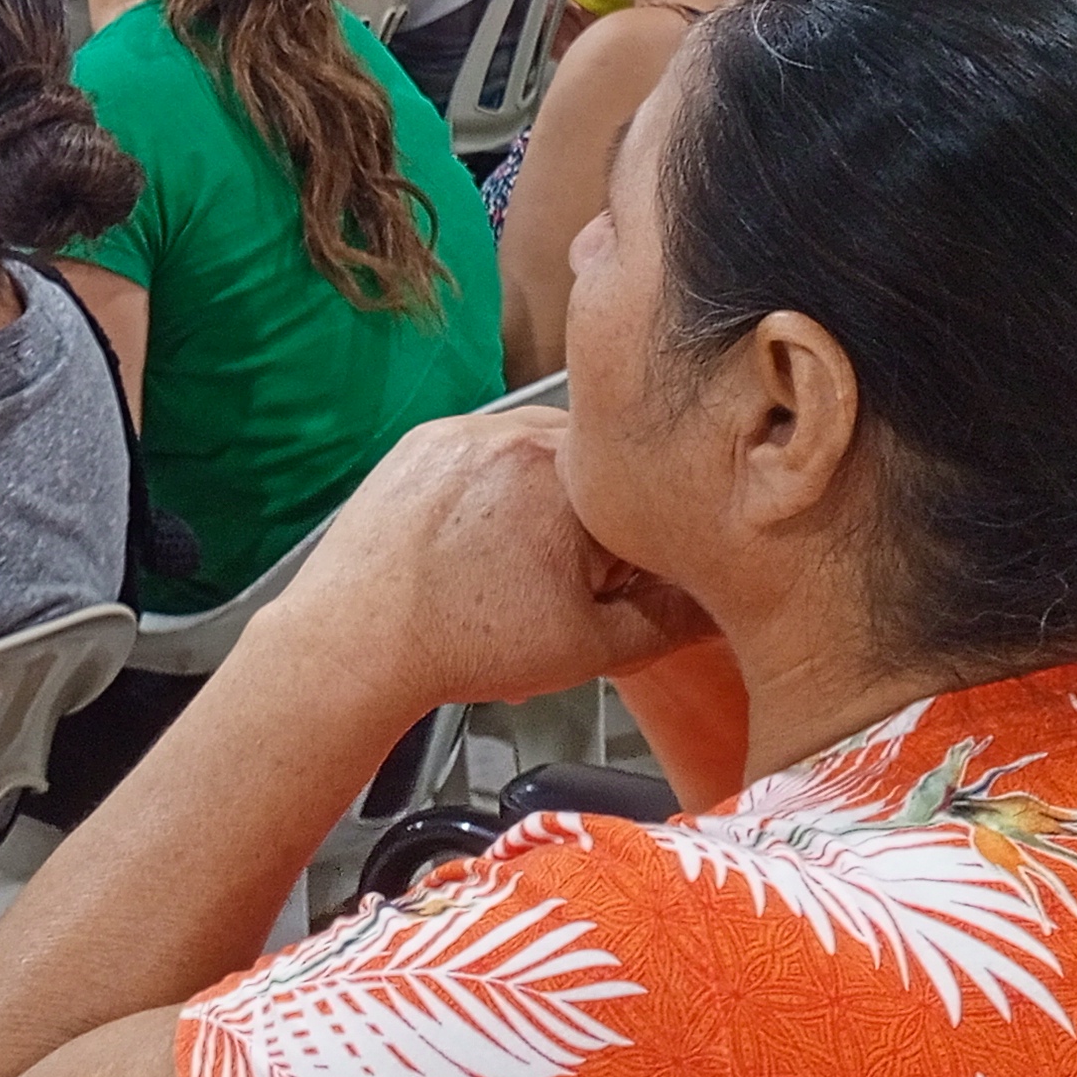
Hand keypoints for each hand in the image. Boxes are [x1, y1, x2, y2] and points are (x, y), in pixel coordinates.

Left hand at [269, 409, 709, 713]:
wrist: (354, 640)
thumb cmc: (465, 645)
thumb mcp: (590, 647)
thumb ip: (670, 620)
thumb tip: (722, 605)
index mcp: (570, 474)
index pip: (644, 489)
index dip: (642, 543)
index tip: (620, 580)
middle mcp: (518, 433)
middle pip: (592, 465)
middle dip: (592, 517)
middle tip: (563, 577)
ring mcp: (466, 430)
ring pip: (537, 454)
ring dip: (543, 497)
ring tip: (514, 563)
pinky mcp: (424, 440)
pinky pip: (485, 453)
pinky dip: (493, 489)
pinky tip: (475, 544)